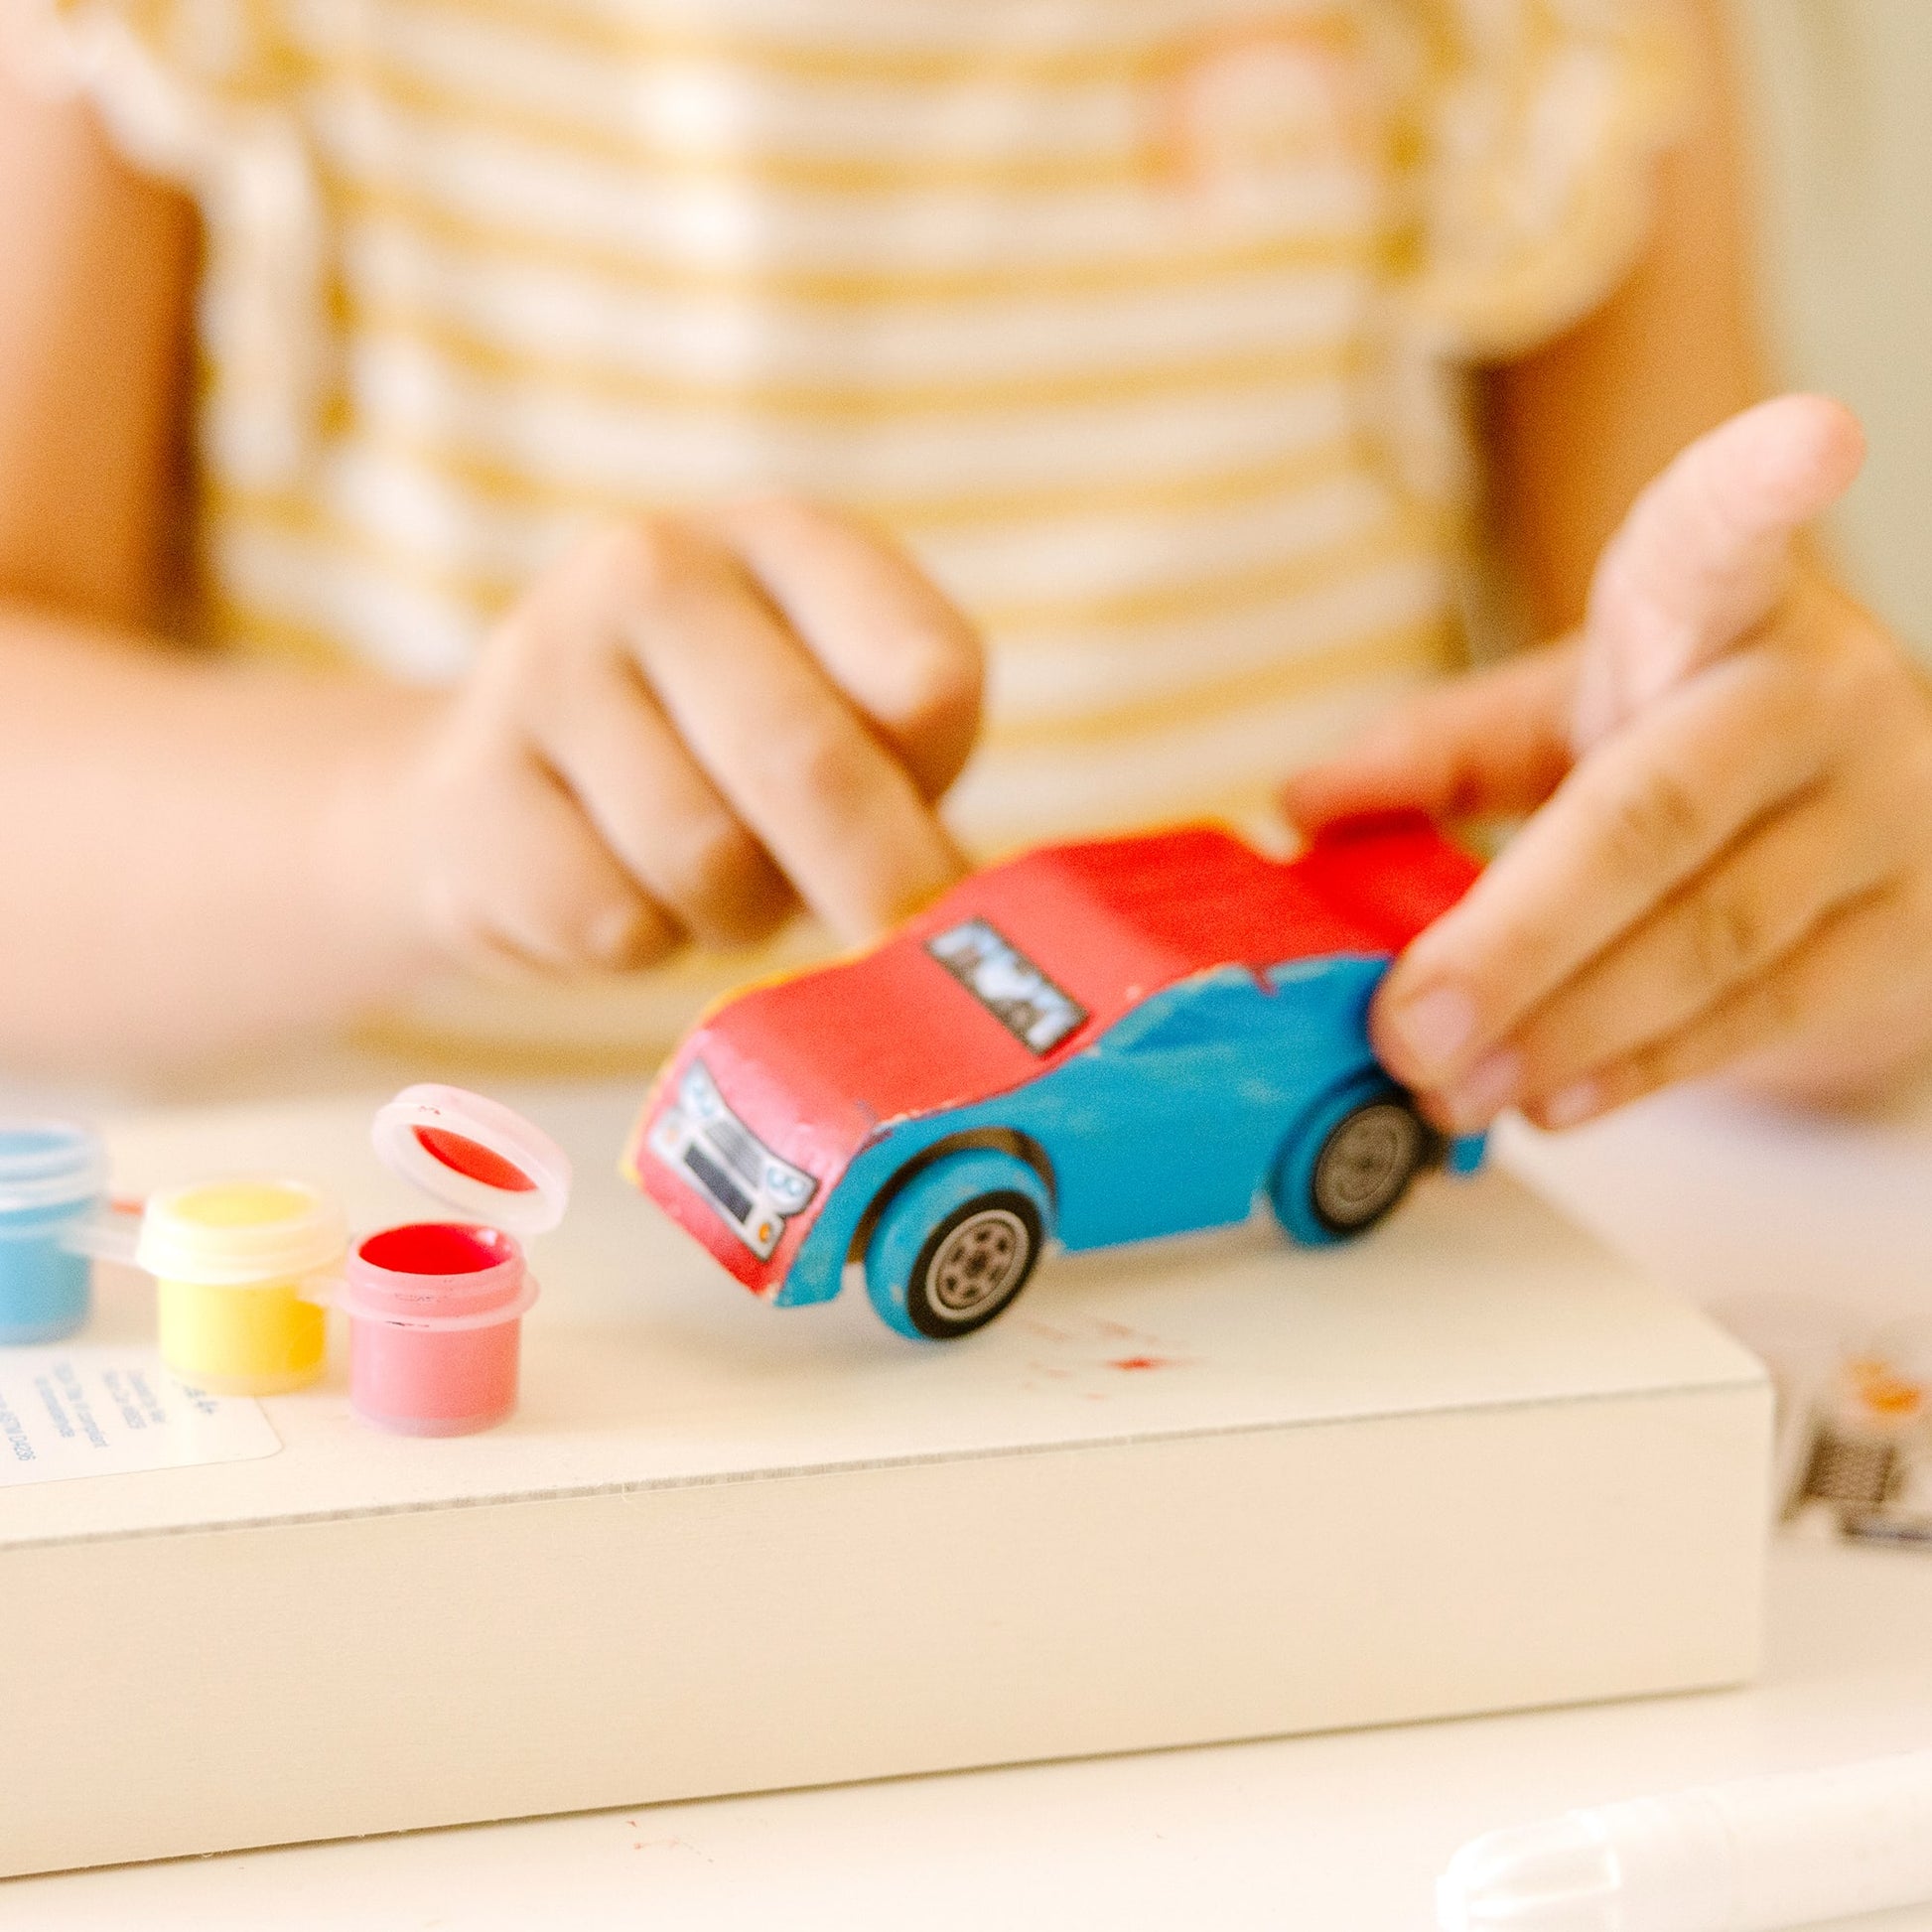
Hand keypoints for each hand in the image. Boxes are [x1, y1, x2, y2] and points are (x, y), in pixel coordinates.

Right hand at [374, 500, 981, 974]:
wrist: (490, 793)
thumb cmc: (717, 763)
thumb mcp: (837, 722)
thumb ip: (906, 765)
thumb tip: (961, 896)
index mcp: (786, 540)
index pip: (925, 668)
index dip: (943, 794)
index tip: (949, 868)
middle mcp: (656, 568)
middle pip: (809, 762)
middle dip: (869, 884)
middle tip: (894, 958)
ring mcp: (545, 664)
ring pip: (706, 861)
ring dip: (734, 913)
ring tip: (711, 879)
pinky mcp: (469, 787)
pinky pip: (612, 921)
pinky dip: (640, 943)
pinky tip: (615, 892)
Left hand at [1283, 395, 1931, 1128]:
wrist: (1864, 824)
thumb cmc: (1682, 744)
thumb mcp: (1567, 714)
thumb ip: (1441, 750)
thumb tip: (1300, 811)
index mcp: (1722, 609)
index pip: (1729, 540)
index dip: (1761, 488)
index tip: (1809, 441)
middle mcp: (1821, 697)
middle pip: (1661, 809)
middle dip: (1521, 933)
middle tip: (1406, 1023)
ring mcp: (1884, 820)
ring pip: (1712, 933)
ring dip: (1564, 1026)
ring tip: (1448, 1084)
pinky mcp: (1907, 936)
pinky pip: (1761, 1014)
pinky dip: (1641, 1067)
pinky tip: (1554, 1099)